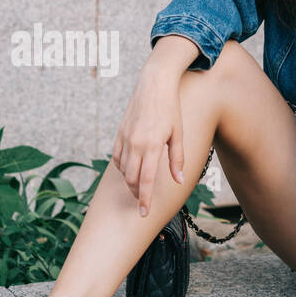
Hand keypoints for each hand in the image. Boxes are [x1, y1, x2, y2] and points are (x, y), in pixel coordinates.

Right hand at [111, 64, 186, 217]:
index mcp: (152, 145)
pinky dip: (122, 167)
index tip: (143, 213)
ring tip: (137, 187)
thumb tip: (178, 180)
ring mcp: (125, 138)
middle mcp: (136, 143)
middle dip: (135, 193)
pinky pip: (117, 157)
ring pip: (122, 169)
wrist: (153, 84)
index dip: (144, 199)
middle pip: (130, 178)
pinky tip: (130, 169)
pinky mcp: (120, 133)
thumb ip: (177, 159)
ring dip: (129, 182)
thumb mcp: (178, 134)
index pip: (145, 180)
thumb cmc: (170, 108)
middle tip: (143, 201)